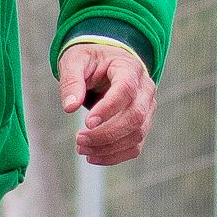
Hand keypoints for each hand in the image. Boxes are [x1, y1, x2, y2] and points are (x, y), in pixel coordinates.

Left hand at [58, 40, 154, 166]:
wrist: (106, 61)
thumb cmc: (90, 59)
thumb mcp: (74, 61)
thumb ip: (71, 81)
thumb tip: (70, 108)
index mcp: (129, 68)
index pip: (126, 90)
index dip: (109, 109)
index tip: (87, 123)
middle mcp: (145, 89)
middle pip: (135, 117)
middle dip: (106, 134)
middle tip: (78, 139)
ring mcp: (147, 108)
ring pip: (137, 135)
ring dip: (108, 148)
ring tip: (81, 147)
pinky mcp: (142, 124)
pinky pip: (134, 147)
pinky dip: (114, 156)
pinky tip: (92, 156)